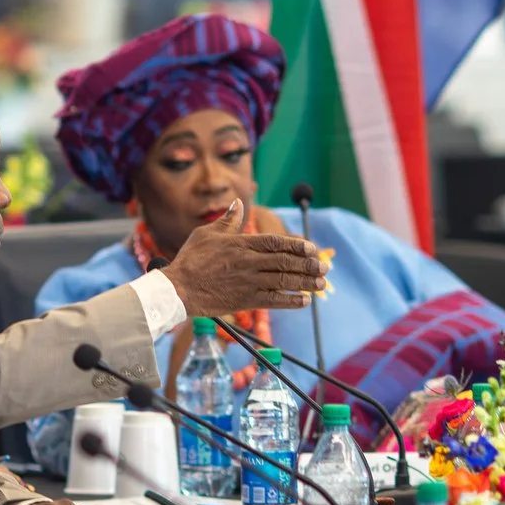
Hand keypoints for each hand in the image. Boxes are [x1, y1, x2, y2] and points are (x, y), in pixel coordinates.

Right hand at [162, 200, 324, 316]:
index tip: (312, 248)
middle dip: (309, 265)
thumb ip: (228, 220)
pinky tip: (304, 301)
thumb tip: (239, 203)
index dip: (297, 245)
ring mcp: (249, 282)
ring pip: (284, 280)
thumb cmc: (191, 259)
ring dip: (306, 282)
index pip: (276, 242)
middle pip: (285, 261)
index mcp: (242, 244)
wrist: (179, 289)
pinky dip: (291, 301)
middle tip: (325, 267)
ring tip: (322, 284)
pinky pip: (273, 300)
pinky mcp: (246, 300)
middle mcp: (249, 262)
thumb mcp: (207, 233)